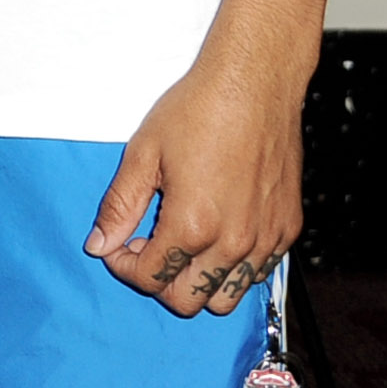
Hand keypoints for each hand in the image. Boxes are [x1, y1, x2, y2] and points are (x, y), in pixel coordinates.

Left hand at [85, 45, 302, 316]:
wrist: (254, 86)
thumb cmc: (198, 110)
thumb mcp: (143, 153)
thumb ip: (120, 205)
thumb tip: (99, 244)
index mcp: (193, 224)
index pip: (152, 279)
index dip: (125, 266)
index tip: (118, 245)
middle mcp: (234, 241)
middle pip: (188, 301)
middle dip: (159, 281)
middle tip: (146, 245)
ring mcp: (266, 239)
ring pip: (227, 298)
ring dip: (196, 281)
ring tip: (181, 242)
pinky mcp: (287, 229)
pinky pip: (258, 274)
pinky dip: (232, 268)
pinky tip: (215, 233)